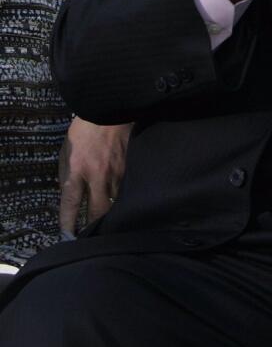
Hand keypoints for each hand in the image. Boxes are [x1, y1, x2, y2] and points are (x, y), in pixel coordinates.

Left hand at [58, 118, 131, 235]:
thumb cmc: (84, 132)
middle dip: (93, 225)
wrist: (111, 111)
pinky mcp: (131, 168)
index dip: (69, 223)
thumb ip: (68, 176)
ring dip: (110, 210)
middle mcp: (97, 176)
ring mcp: (117, 173)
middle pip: (97, 211)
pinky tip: (122, 199)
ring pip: (114, 202)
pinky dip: (122, 196)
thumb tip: (70, 196)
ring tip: (107, 216)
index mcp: (77, 171)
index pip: (71, 205)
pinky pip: (126, 189)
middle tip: (91, 233)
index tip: (68, 235)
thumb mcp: (66, 153)